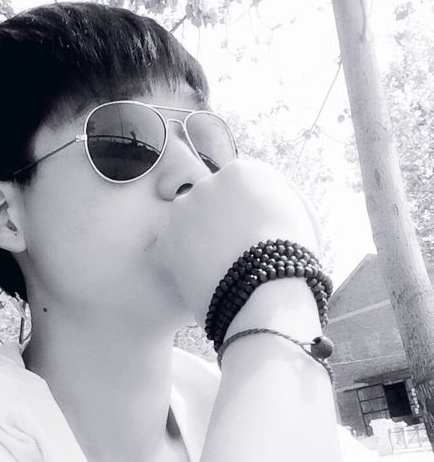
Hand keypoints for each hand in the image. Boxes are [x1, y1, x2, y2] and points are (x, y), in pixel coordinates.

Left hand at [157, 159, 323, 326]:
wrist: (264, 289)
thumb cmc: (290, 254)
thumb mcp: (295, 212)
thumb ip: (270, 199)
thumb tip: (258, 206)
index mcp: (241, 171)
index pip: (239, 187)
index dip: (248, 213)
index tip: (254, 233)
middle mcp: (206, 182)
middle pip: (213, 202)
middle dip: (222, 223)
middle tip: (237, 252)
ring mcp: (182, 210)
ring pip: (191, 223)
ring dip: (202, 239)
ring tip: (222, 267)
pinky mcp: (166, 239)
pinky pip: (175, 247)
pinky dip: (187, 260)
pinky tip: (206, 274)